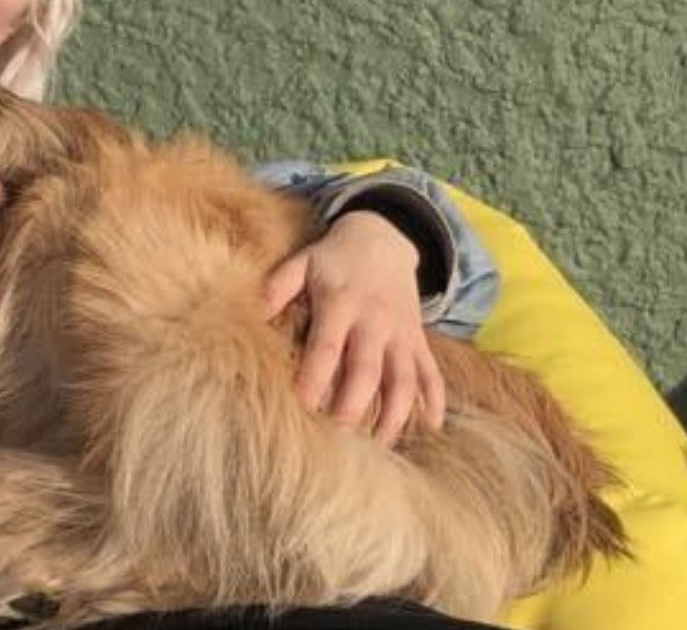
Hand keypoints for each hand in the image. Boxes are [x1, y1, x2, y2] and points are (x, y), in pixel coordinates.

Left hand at [261, 210, 444, 445]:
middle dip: (353, 407)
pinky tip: (431, 425)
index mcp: (341, 303)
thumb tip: (250, 314)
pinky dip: (436, 398)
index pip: (326, 347)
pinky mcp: (418, 339)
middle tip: (337, 441)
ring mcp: (401, 333)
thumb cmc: (332, 259)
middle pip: (367, 371)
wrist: (383, 238)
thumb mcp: (301, 263)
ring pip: (404, 380)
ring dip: (394, 415)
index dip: (314, 378)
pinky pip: (432, 371)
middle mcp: (375, 321)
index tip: (301, 407)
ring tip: (378, 448)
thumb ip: (277, 287)